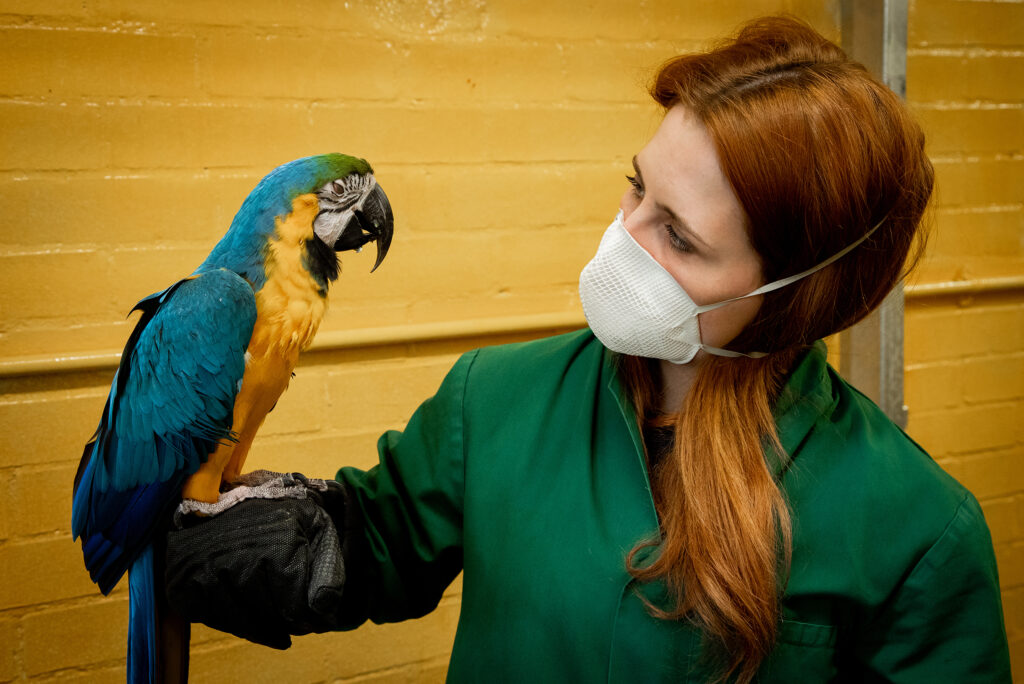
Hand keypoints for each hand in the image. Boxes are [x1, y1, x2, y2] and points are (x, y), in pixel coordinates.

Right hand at [164, 472, 348, 648]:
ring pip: (240, 622)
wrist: (226, 498)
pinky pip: (211, 619)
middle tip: (294, 618)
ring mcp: (206, 569)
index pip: (296, 605)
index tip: (315, 617)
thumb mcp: (318, 529)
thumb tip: (324, 611)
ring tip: (273, 619)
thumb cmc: (279, 516)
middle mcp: (238, 555)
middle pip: (269, 615)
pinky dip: (231, 620)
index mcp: (278, 541)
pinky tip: (244, 607)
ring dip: (260, 627)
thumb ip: (329, 569)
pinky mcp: (181, 582)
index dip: (309, 616)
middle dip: (286, 622)